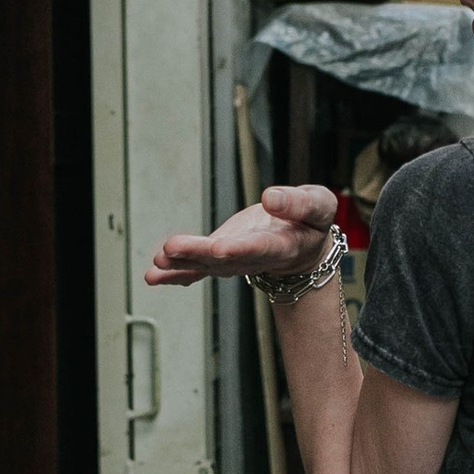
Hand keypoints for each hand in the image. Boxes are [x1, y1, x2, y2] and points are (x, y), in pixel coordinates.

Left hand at [144, 182, 336, 290]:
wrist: (303, 244)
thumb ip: (299, 203)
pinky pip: (198, 269)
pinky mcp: (220, 257)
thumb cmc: (311, 221)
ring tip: (157, 263)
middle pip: (225, 258)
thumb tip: (271, 198)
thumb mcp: (318, 205)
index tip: (220, 247)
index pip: (260, 248)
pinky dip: (176, 273)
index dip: (240, 248)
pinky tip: (155, 275)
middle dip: (197, 253)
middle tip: (172, 249)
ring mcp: (235, 261)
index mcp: (283, 246)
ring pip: (207, 264)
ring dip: (180, 264)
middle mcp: (255, 258)